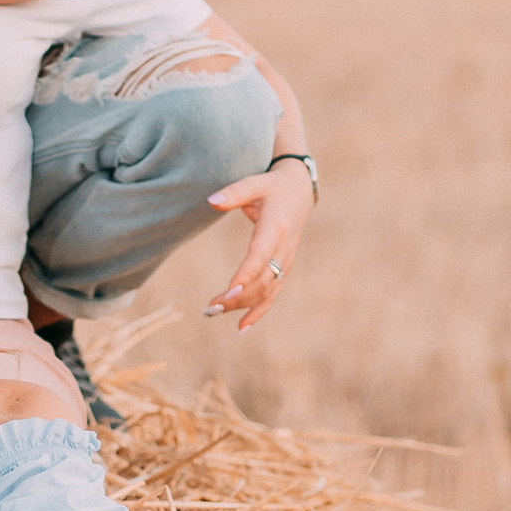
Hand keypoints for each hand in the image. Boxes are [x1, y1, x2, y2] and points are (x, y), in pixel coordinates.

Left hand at [203, 156, 315, 329]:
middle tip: (209, 307)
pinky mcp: (284, 268)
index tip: (228, 290)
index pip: (260, 256)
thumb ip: (232, 193)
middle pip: (262, 281)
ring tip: (214, 313)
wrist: (300, 191)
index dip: (245, 275)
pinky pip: (273, 294)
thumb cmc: (272, 187)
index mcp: (276, 228)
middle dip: (237, 297)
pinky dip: (258, 312)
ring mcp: (286, 261)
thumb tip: (211, 200)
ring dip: (242, 306)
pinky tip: (241, 326)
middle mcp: (284, 249)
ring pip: (267, 292)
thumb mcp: (254, 183)